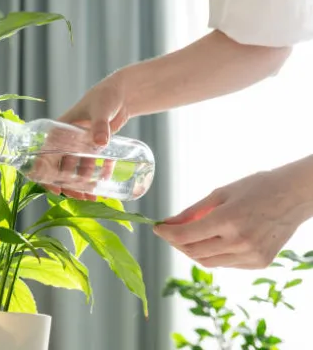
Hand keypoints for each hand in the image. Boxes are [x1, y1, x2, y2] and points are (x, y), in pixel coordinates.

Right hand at [41, 73, 129, 198]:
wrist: (121, 94)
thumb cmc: (105, 96)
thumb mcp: (100, 110)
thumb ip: (99, 125)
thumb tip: (100, 143)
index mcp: (58, 130)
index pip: (44, 155)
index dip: (45, 174)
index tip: (55, 188)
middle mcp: (66, 140)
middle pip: (60, 168)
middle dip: (68, 184)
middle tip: (80, 196)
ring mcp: (79, 146)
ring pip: (76, 170)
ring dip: (82, 184)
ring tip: (93, 196)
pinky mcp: (92, 149)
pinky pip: (91, 166)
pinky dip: (97, 175)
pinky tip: (105, 182)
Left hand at [154, 168, 312, 268]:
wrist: (295, 196)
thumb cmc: (258, 187)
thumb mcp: (221, 193)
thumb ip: (193, 211)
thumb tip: (169, 222)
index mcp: (228, 221)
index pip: (185, 236)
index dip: (166, 233)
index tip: (157, 228)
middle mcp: (239, 242)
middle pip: (193, 252)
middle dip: (176, 242)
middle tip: (169, 232)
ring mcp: (250, 256)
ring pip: (208, 262)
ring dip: (193, 250)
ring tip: (189, 235)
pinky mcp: (259, 263)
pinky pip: (225, 263)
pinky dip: (213, 254)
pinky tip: (214, 240)